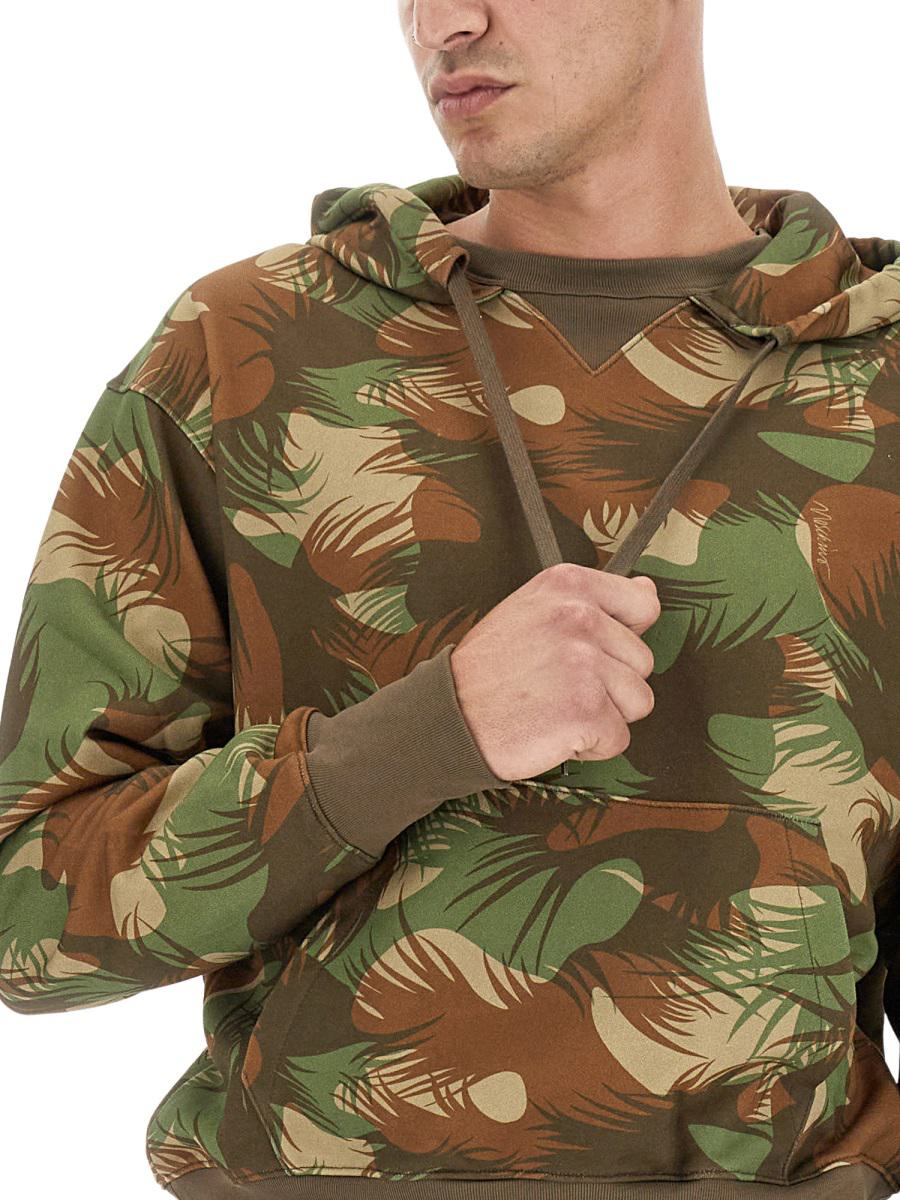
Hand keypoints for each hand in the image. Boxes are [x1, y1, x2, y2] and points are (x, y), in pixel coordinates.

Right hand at [449, 562, 660, 780]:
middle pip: (642, 661)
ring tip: (556, 706)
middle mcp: (579, 616)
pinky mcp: (586, 710)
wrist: (448, 717)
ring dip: (603, 714)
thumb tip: (648, 590)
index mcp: (568, 584)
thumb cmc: (489, 669)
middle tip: (557, 685)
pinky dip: (589, 747)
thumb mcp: (533, 611)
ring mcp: (584, 663)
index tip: (589, 650)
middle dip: (609, 683)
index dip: (623, 636)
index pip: (643, 604)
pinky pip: (618, 738)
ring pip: (638, 701)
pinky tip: (552, 730)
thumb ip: (591, 601)